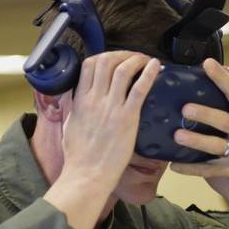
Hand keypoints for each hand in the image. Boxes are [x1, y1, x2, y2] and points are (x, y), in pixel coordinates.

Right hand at [56, 52, 160, 192]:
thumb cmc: (79, 157)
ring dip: (136, 60)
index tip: (114, 59)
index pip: (89, 65)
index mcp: (81, 100)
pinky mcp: (127, 118)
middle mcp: (95, 99)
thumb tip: (80, 102)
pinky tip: (156, 66)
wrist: (87, 174)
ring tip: (145, 60)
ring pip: (122, 70)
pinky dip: (149, 74)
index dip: (104, 57)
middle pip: (106, 61)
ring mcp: (111, 107)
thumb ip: (77, 110)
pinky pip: (139, 89)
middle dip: (122, 54)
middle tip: (133, 58)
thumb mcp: (71, 126)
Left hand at [169, 57, 228, 209]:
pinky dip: (192, 169)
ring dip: (196, 141)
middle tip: (185, 109)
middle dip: (204, 114)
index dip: (221, 77)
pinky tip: (176, 165)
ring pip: (214, 146)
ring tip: (178, 135)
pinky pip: (210, 170)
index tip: (207, 64)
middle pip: (222, 121)